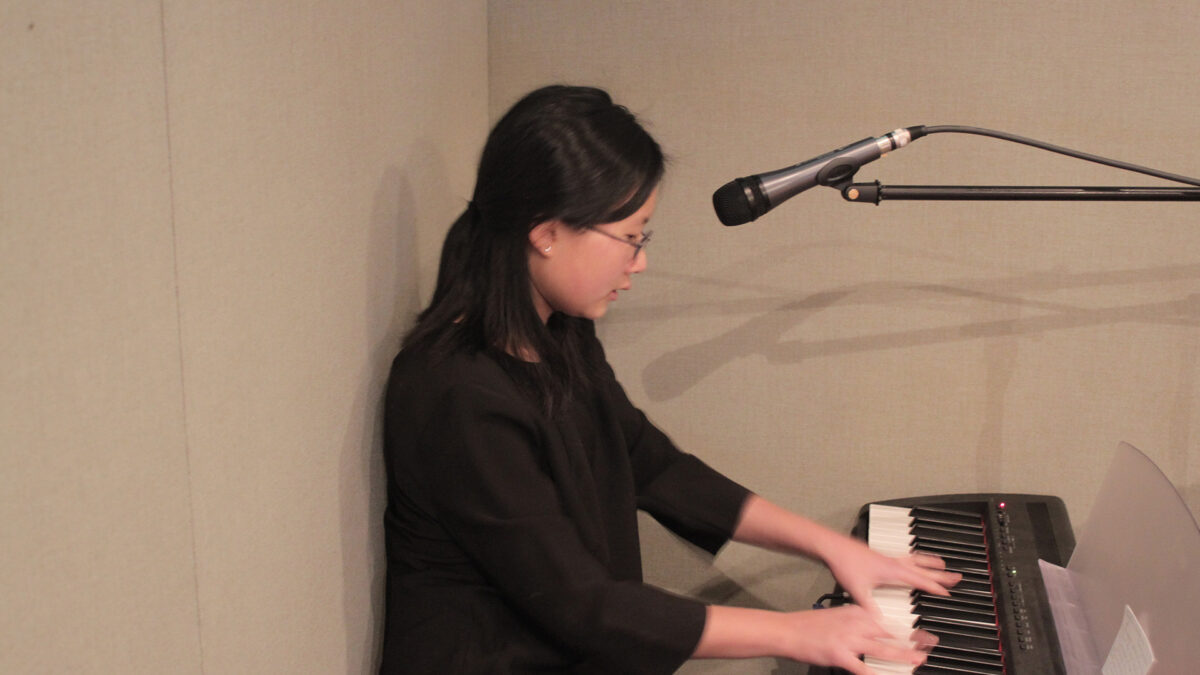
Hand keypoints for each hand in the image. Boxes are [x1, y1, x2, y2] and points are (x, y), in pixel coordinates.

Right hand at [777, 606, 931, 674]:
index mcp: (856, 612)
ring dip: (903, 656)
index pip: (888, 620)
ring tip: (918, 660)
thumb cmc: (810, 625)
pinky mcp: (840, 655)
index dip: (909, 628)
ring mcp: (848, 640)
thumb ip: (858, 622)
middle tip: (930, 644)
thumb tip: (876, 631)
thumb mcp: (838, 616)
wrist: (788, 631)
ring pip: (882, 649)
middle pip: (890, 633)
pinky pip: (862, 668)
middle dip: (913, 640)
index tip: (923, 633)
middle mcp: (855, 624)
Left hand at [821, 535, 960, 616]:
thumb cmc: (845, 564)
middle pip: (924, 568)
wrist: (833, 547)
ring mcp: (887, 557)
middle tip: (957, 576)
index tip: (949, 594)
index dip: (936, 588)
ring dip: (930, 562)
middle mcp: (893, 563)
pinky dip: (914, 559)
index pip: (921, 580)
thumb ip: (870, 608)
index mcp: (893, 571)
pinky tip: (910, 561)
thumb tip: (879, 622)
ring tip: (942, 563)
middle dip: (941, 574)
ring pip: (915, 559)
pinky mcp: (880, 555)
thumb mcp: (858, 590)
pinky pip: (905, 557)